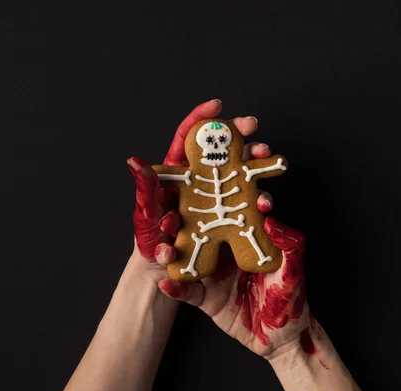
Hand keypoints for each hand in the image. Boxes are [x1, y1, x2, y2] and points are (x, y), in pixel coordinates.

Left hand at [126, 99, 273, 282]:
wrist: (166, 274)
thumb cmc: (151, 245)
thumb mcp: (147, 217)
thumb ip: (146, 190)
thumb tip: (134, 161)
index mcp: (176, 176)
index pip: (187, 139)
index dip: (201, 119)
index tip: (218, 106)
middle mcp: (198, 182)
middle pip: (220, 150)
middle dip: (239, 135)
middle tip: (253, 128)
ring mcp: (215, 199)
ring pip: (239, 173)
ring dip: (255, 162)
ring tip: (265, 160)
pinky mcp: (228, 217)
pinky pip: (247, 203)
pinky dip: (260, 199)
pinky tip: (266, 202)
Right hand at [158, 216, 308, 357]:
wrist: (283, 337)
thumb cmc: (291, 298)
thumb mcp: (293, 268)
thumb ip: (288, 243)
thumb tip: (270, 218)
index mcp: (246, 241)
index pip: (231, 214)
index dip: (222, 201)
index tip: (216, 191)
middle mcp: (227, 254)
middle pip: (201, 231)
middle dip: (183, 220)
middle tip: (171, 214)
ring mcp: (215, 276)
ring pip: (188, 258)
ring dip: (172, 251)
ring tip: (163, 248)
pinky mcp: (208, 299)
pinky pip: (188, 292)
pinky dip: (176, 288)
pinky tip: (166, 283)